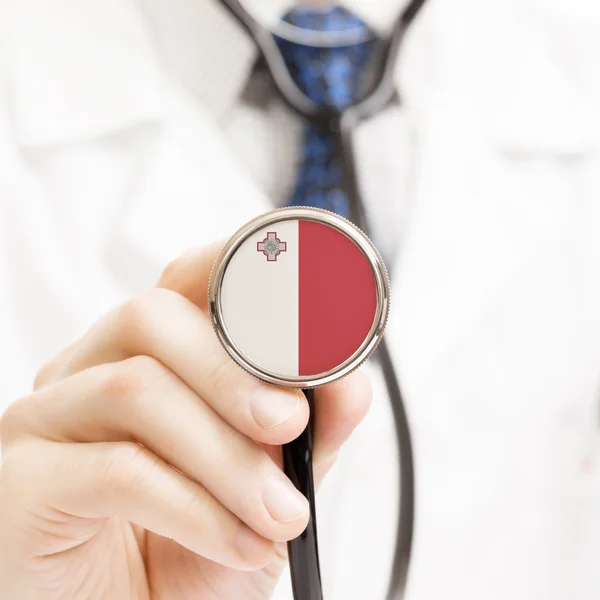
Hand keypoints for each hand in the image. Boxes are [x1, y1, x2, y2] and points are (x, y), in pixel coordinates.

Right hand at [0, 243, 371, 599]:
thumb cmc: (195, 547)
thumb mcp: (272, 482)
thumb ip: (312, 428)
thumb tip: (351, 381)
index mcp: (148, 353)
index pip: (186, 280)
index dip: (241, 274)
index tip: (304, 305)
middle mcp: (89, 369)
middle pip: (151, 316)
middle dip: (235, 373)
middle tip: (290, 425)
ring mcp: (47, 419)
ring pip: (136, 389)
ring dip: (227, 456)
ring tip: (280, 513)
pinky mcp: (21, 480)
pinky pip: (114, 469)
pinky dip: (195, 507)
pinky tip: (236, 542)